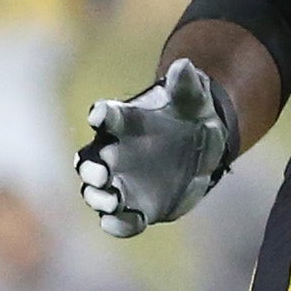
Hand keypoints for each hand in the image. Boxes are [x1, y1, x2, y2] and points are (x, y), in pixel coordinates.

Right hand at [78, 58, 237, 237]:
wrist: (201, 146)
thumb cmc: (190, 116)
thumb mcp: (193, 98)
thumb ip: (186, 84)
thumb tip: (185, 66)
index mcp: (126, 123)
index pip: (107, 116)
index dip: (103, 115)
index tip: (102, 115)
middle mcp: (115, 153)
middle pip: (88, 162)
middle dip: (90, 168)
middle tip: (101, 172)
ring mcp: (123, 182)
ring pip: (97, 194)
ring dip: (98, 198)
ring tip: (110, 199)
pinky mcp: (138, 206)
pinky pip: (121, 221)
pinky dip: (119, 224)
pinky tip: (125, 221)